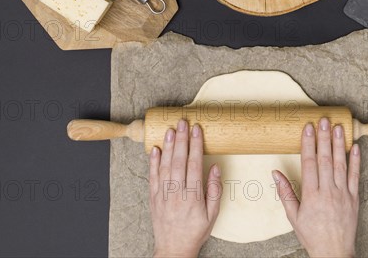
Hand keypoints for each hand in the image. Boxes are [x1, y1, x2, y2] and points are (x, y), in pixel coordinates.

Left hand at [149, 120, 221, 257]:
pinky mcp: (154, 198)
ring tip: (170, 130)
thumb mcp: (213, 214)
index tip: (197, 130)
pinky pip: (153, 177)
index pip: (194, 164)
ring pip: (164, 166)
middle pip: (178, 161)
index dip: (195, 145)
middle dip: (181, 140)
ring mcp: (163, 196)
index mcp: (193, 197)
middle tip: (182, 122)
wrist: (174, 249)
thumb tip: (214, 167)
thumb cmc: (195, 231)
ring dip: (167, 147)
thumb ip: (215, 190)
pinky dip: (153, 162)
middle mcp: (177, 194)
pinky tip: (155, 149)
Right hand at [273, 118, 360, 257]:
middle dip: (324, 138)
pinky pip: (355, 176)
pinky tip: (355, 147)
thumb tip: (275, 173)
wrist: (334, 252)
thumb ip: (285, 193)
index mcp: (311, 195)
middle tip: (324, 120)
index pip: (309, 163)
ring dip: (339, 144)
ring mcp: (342, 194)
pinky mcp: (354, 198)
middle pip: (325, 160)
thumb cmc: (312, 235)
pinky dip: (356, 161)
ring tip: (339, 127)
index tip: (307, 128)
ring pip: (340, 164)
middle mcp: (328, 192)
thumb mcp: (293, 216)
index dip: (308, 143)